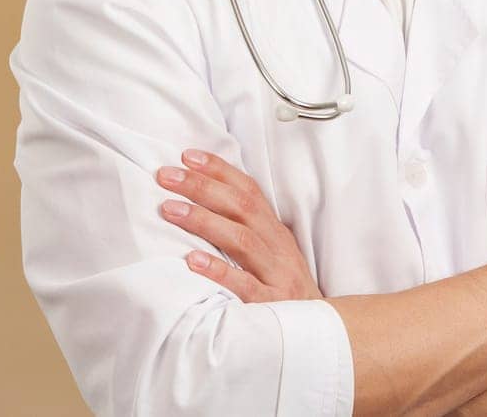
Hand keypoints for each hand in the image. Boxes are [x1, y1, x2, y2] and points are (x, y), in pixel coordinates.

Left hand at [155, 149, 321, 301]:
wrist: (319, 330)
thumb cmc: (285, 291)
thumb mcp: (272, 255)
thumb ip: (246, 232)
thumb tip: (204, 205)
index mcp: (275, 232)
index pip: (249, 191)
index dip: (220, 171)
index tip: (187, 156)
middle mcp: (277, 247)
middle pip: (242, 208)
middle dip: (203, 187)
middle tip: (167, 175)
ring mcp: (276, 274)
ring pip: (241, 240)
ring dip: (204, 221)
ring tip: (170, 209)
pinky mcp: (271, 304)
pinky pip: (244, 285)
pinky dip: (219, 271)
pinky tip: (193, 261)